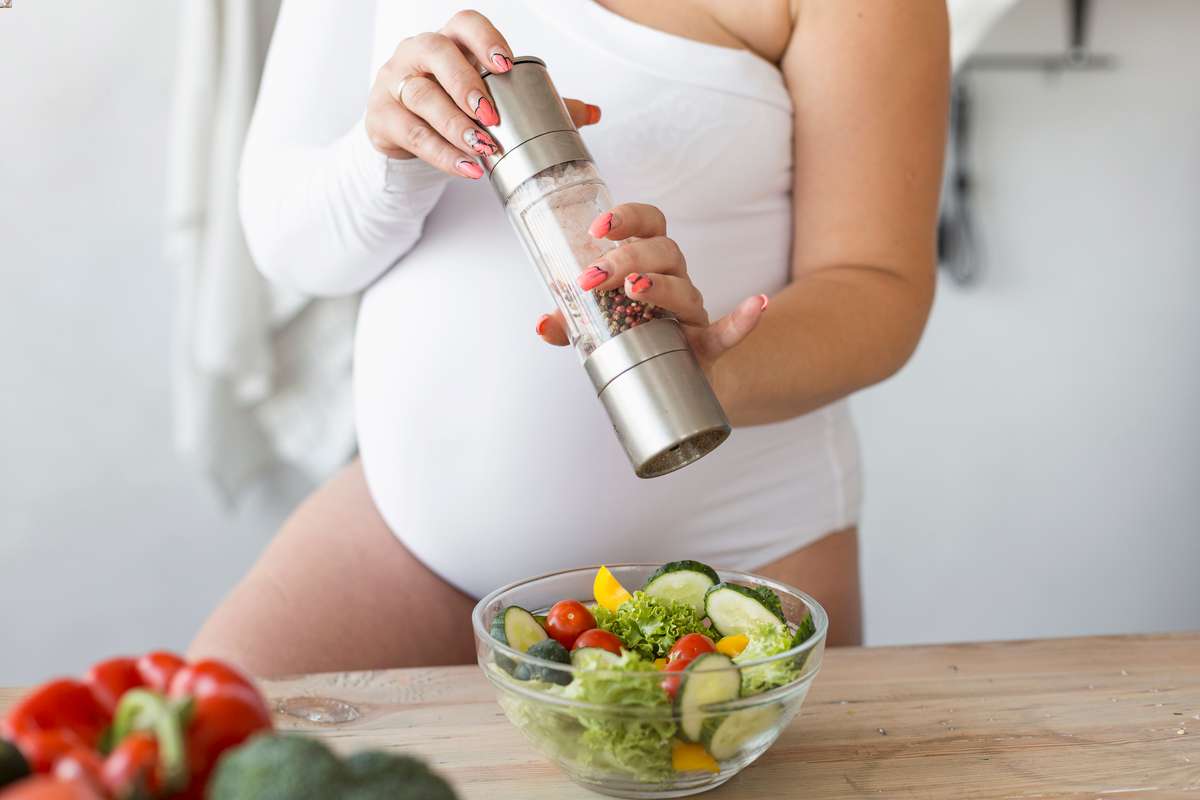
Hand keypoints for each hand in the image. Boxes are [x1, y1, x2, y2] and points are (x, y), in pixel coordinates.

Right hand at [365, 10, 600, 177]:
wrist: (407, 136)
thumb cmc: (454, 108)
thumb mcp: (494, 102)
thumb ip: (540, 105)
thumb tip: (594, 113)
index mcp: (451, 43)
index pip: (464, 24)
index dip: (484, 39)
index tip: (506, 64)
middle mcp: (418, 55)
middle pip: (436, 53)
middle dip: (466, 83)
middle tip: (492, 116)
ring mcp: (396, 84)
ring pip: (421, 96)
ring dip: (455, 124)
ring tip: (483, 149)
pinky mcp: (382, 118)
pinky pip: (410, 133)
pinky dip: (440, 153)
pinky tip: (466, 167)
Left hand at [535, 203, 768, 374]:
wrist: (672, 383)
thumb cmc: (635, 340)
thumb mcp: (599, 328)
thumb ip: (572, 324)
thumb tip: (542, 323)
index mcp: (651, 265)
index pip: (649, 224)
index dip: (627, 219)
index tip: (597, 229)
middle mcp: (676, 279)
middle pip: (662, 252)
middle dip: (626, 258)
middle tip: (591, 278)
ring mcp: (692, 312)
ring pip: (684, 287)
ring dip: (660, 285)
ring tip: (634, 291)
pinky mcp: (707, 346)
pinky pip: (729, 332)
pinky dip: (743, 319)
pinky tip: (754, 305)